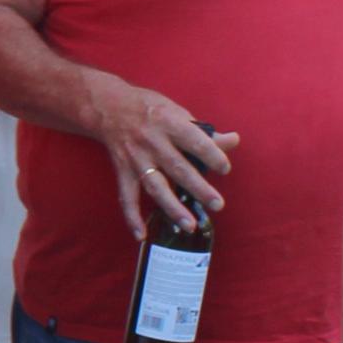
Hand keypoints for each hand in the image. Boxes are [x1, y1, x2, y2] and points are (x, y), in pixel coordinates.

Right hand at [80, 78, 229, 235]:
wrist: (109, 107)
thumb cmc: (150, 108)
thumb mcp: (178, 112)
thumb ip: (204, 132)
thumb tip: (233, 141)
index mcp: (169, 122)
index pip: (195, 140)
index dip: (212, 155)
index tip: (224, 169)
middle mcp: (152, 142)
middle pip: (178, 168)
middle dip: (198, 188)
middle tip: (217, 205)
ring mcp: (136, 158)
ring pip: (155, 186)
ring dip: (172, 207)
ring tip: (190, 225)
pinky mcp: (123, 171)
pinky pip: (126, 197)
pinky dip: (132, 217)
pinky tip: (141, 235)